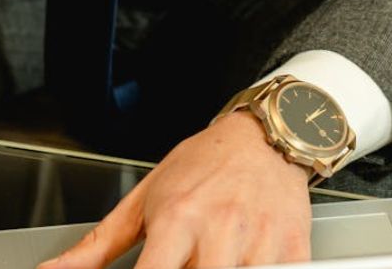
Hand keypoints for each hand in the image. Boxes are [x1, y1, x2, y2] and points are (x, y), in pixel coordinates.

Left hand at [39, 111, 312, 268]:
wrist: (267, 136)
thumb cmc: (205, 163)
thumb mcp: (145, 198)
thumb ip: (98, 245)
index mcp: (177, 219)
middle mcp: (219, 231)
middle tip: (178, 267)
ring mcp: (260, 244)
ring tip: (204, 262)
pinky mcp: (293, 251)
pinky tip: (238, 264)